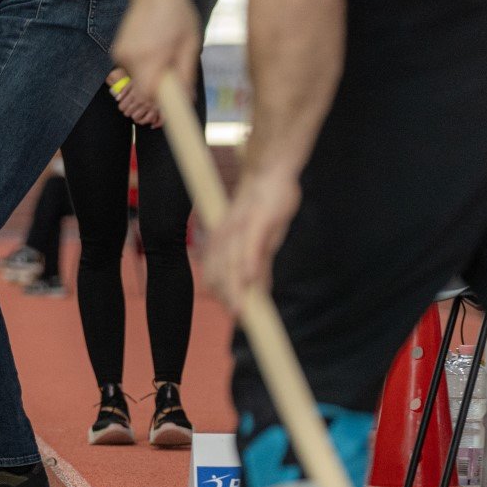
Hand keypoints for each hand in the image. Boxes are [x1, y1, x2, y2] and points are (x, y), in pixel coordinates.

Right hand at [110, 0, 200, 118]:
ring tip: (166, 58)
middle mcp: (128, 58)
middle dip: (157, 93)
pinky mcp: (117, 51)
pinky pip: (131, 71)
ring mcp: (119, 54)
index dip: (160, 105)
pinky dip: (143, 69)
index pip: (148, 96)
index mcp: (148, 57)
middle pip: (141, 91)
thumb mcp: (190, 44)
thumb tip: (185, 99)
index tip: (173, 105)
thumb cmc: (177, 13)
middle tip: (176, 83)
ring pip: (136, 81)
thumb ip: (185, 74)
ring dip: (151, 79)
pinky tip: (155, 51)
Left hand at [202, 169, 300, 311]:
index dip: (221, 291)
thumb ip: (260, 262)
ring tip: (240, 308)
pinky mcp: (259, 220)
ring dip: (236, 286)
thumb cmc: (266, 204)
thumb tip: (259, 290)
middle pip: (223, 270)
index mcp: (224, 238)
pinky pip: (251, 244)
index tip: (232, 313)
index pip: (216, 269)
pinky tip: (252, 279)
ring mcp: (242, 227)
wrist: (270, 170)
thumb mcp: (263, 236)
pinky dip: (250, 262)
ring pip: (234, 261)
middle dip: (228, 295)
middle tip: (238, 316)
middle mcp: (228, 234)